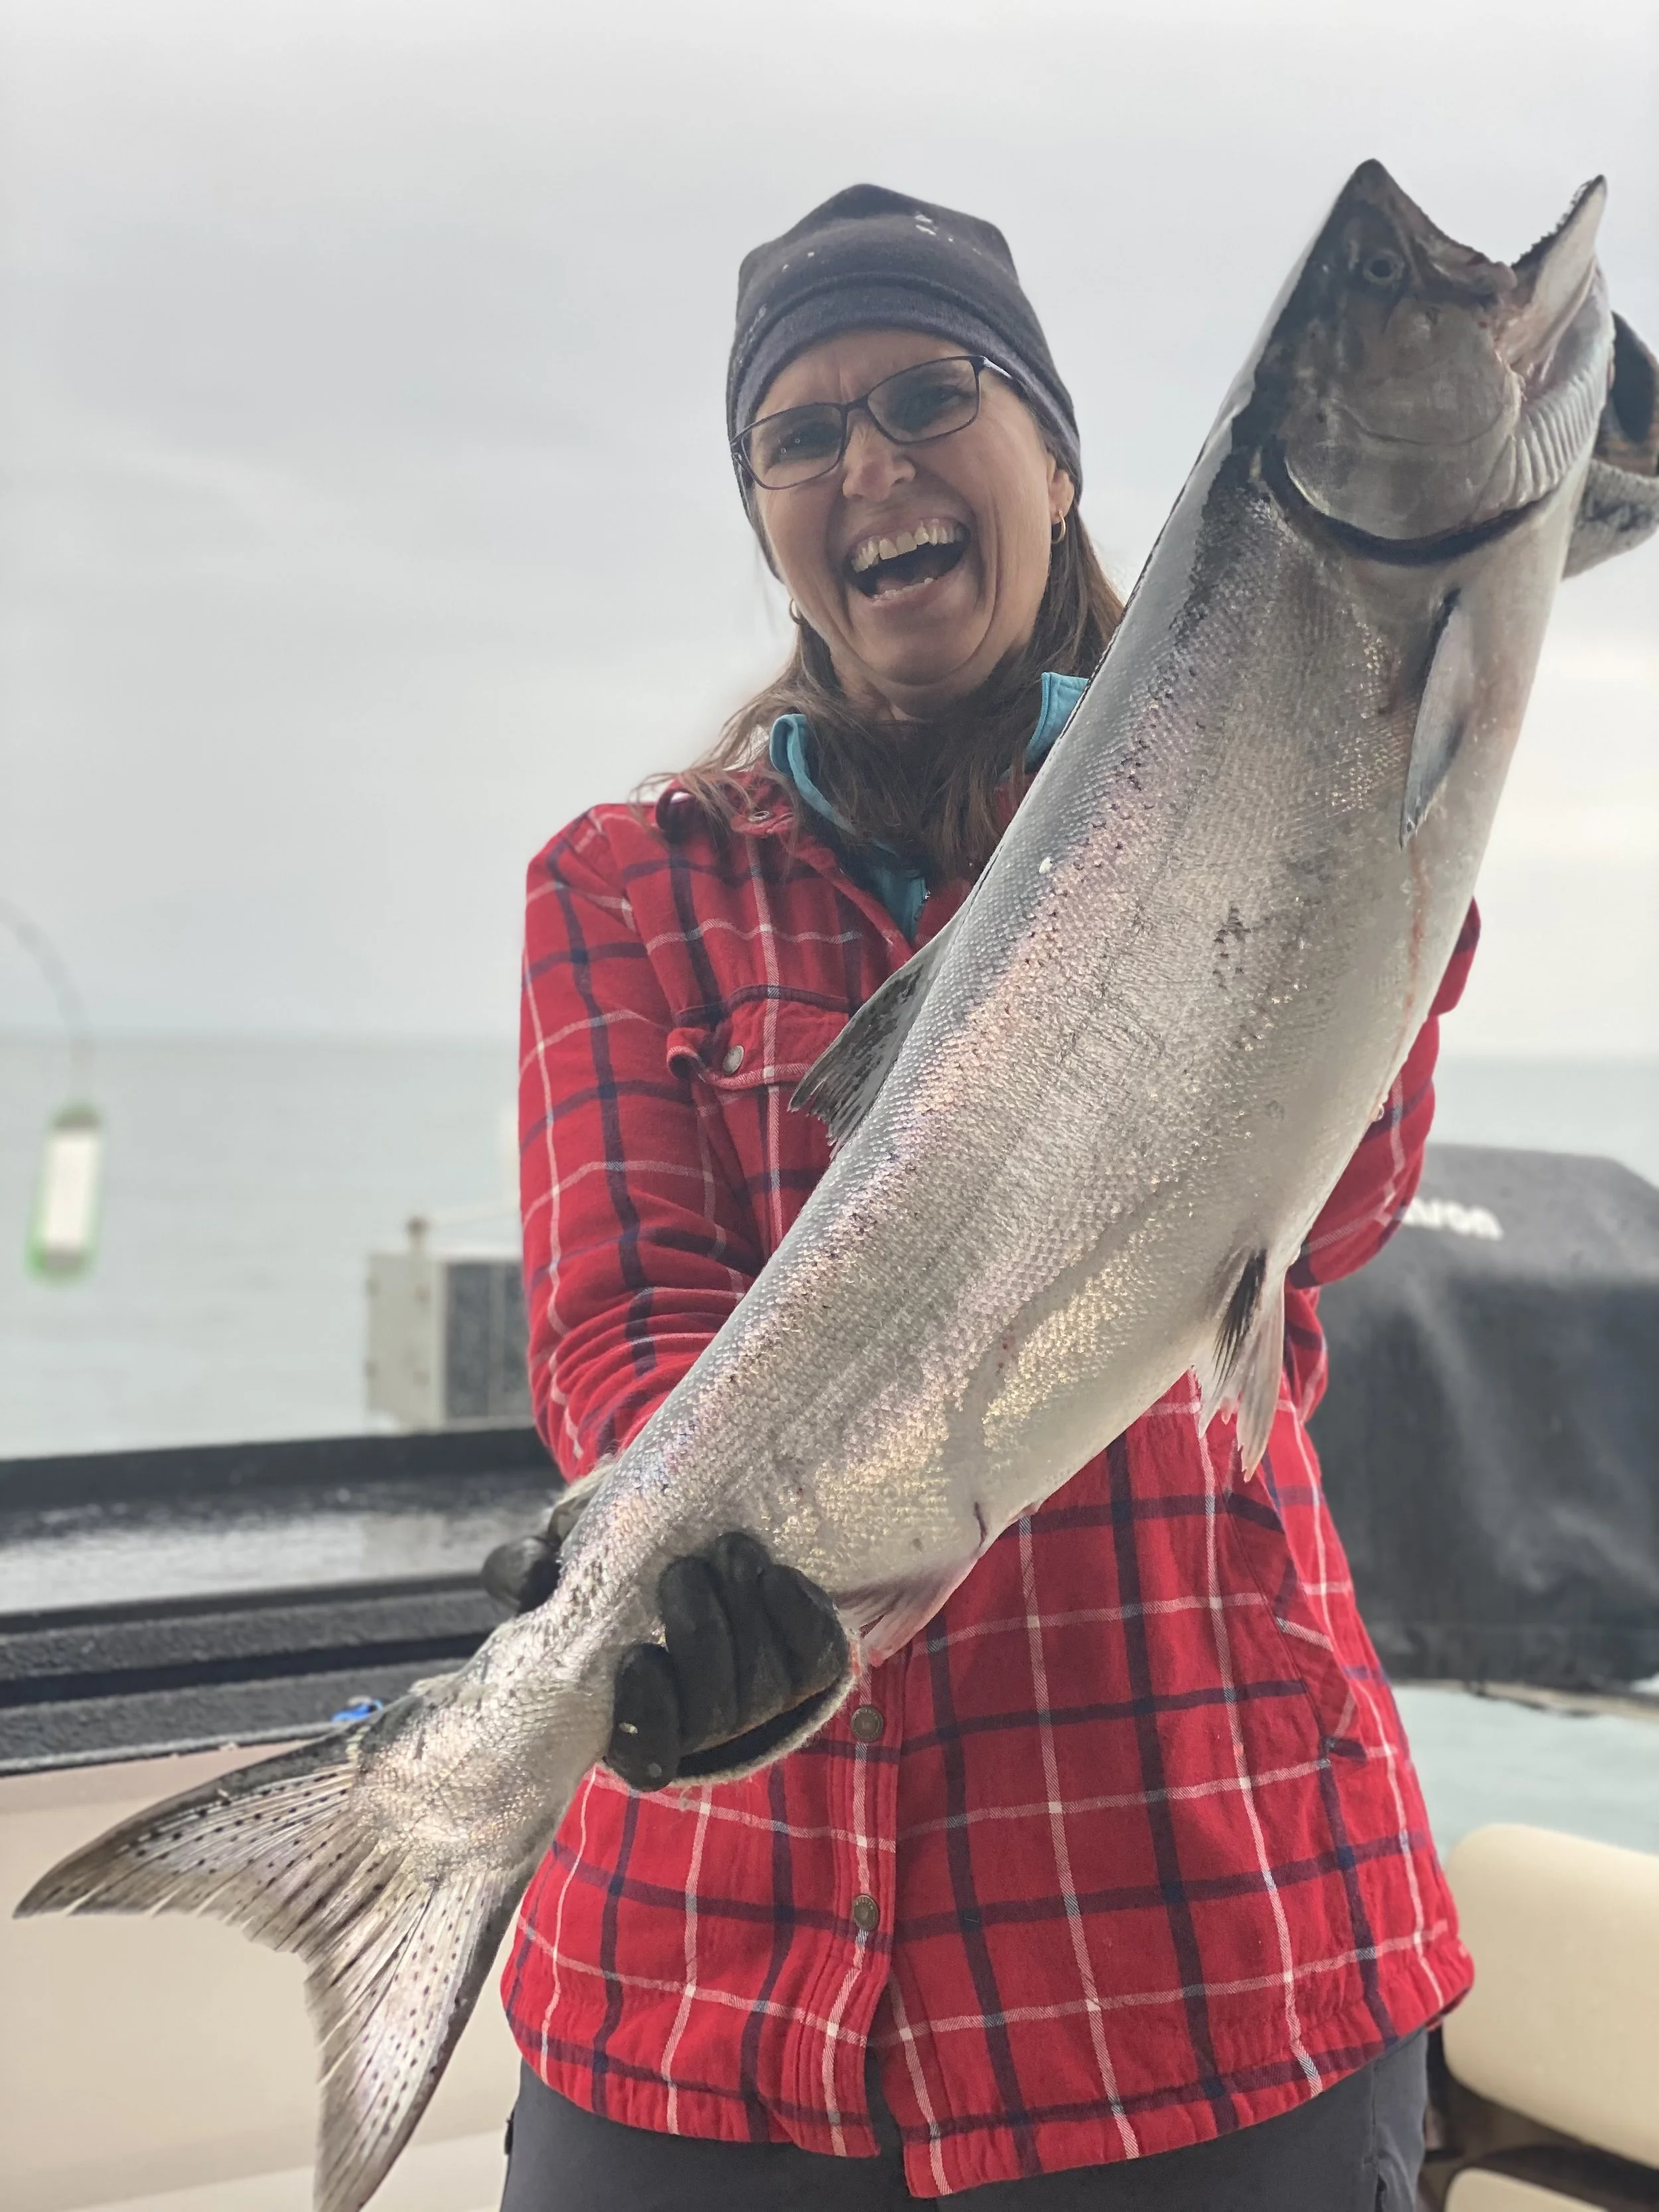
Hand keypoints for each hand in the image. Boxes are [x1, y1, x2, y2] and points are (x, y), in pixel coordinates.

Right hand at [482, 1499, 847, 1788]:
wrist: (692, 1545)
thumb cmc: (609, 1570)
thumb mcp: (558, 1566)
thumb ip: (527, 1572)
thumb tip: (533, 1576)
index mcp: (633, 1724)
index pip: (649, 1757)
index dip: (648, 1718)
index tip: (636, 1657)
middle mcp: (703, 1730)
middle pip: (716, 1716)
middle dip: (703, 1640)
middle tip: (685, 1572)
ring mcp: (761, 1705)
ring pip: (768, 1690)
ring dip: (749, 1618)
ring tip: (731, 1550)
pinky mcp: (807, 1669)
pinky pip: (817, 1661)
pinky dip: (800, 1617)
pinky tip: (777, 1574)